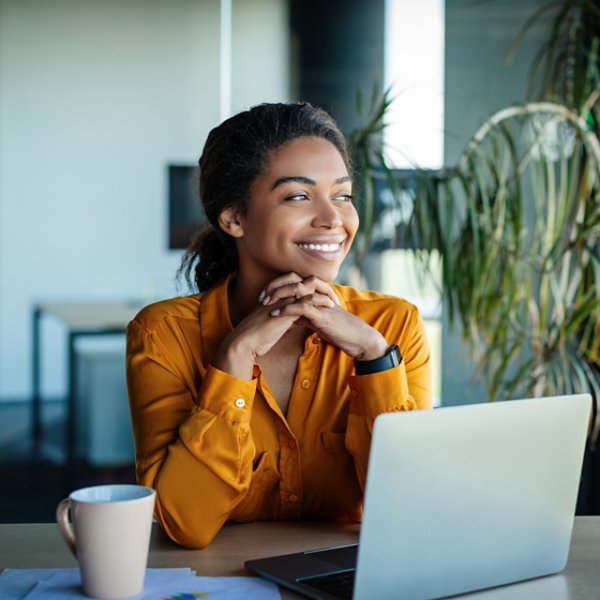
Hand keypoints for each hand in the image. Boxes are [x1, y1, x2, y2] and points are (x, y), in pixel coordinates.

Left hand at [260, 273, 387, 359]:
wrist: (355, 338)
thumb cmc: (338, 330)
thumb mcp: (317, 321)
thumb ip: (304, 317)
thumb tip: (291, 320)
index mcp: (316, 292)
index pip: (293, 280)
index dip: (277, 285)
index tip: (264, 295)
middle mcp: (318, 293)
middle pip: (293, 279)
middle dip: (275, 286)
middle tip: (261, 297)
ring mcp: (320, 301)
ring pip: (296, 289)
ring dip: (278, 295)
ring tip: (265, 303)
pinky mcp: (322, 313)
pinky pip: (302, 306)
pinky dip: (287, 309)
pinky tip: (276, 314)